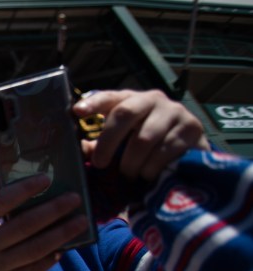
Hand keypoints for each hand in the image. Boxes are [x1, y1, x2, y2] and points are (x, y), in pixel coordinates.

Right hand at [0, 174, 88, 270]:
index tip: (45, 179)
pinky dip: (51, 257)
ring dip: (62, 233)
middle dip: (54, 210)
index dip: (24, 189)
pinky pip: (34, 269)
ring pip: (36, 248)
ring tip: (80, 221)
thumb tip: (23, 201)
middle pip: (25, 225)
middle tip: (74, 198)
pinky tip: (62, 248)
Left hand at [73, 89, 209, 181]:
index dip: (94, 103)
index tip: (77, 112)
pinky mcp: (192, 128)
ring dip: (132, 162)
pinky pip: (165, 151)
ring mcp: (175, 111)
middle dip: (108, 142)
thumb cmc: (145, 148)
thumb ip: (100, 144)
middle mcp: (153, 99)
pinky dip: (151, 168)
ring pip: (144, 138)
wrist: (188, 152)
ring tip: (129, 174)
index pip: (110, 97)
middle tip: (100, 164)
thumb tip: (82, 149)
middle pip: (125, 113)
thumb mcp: (121, 143)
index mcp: (131, 100)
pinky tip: (149, 174)